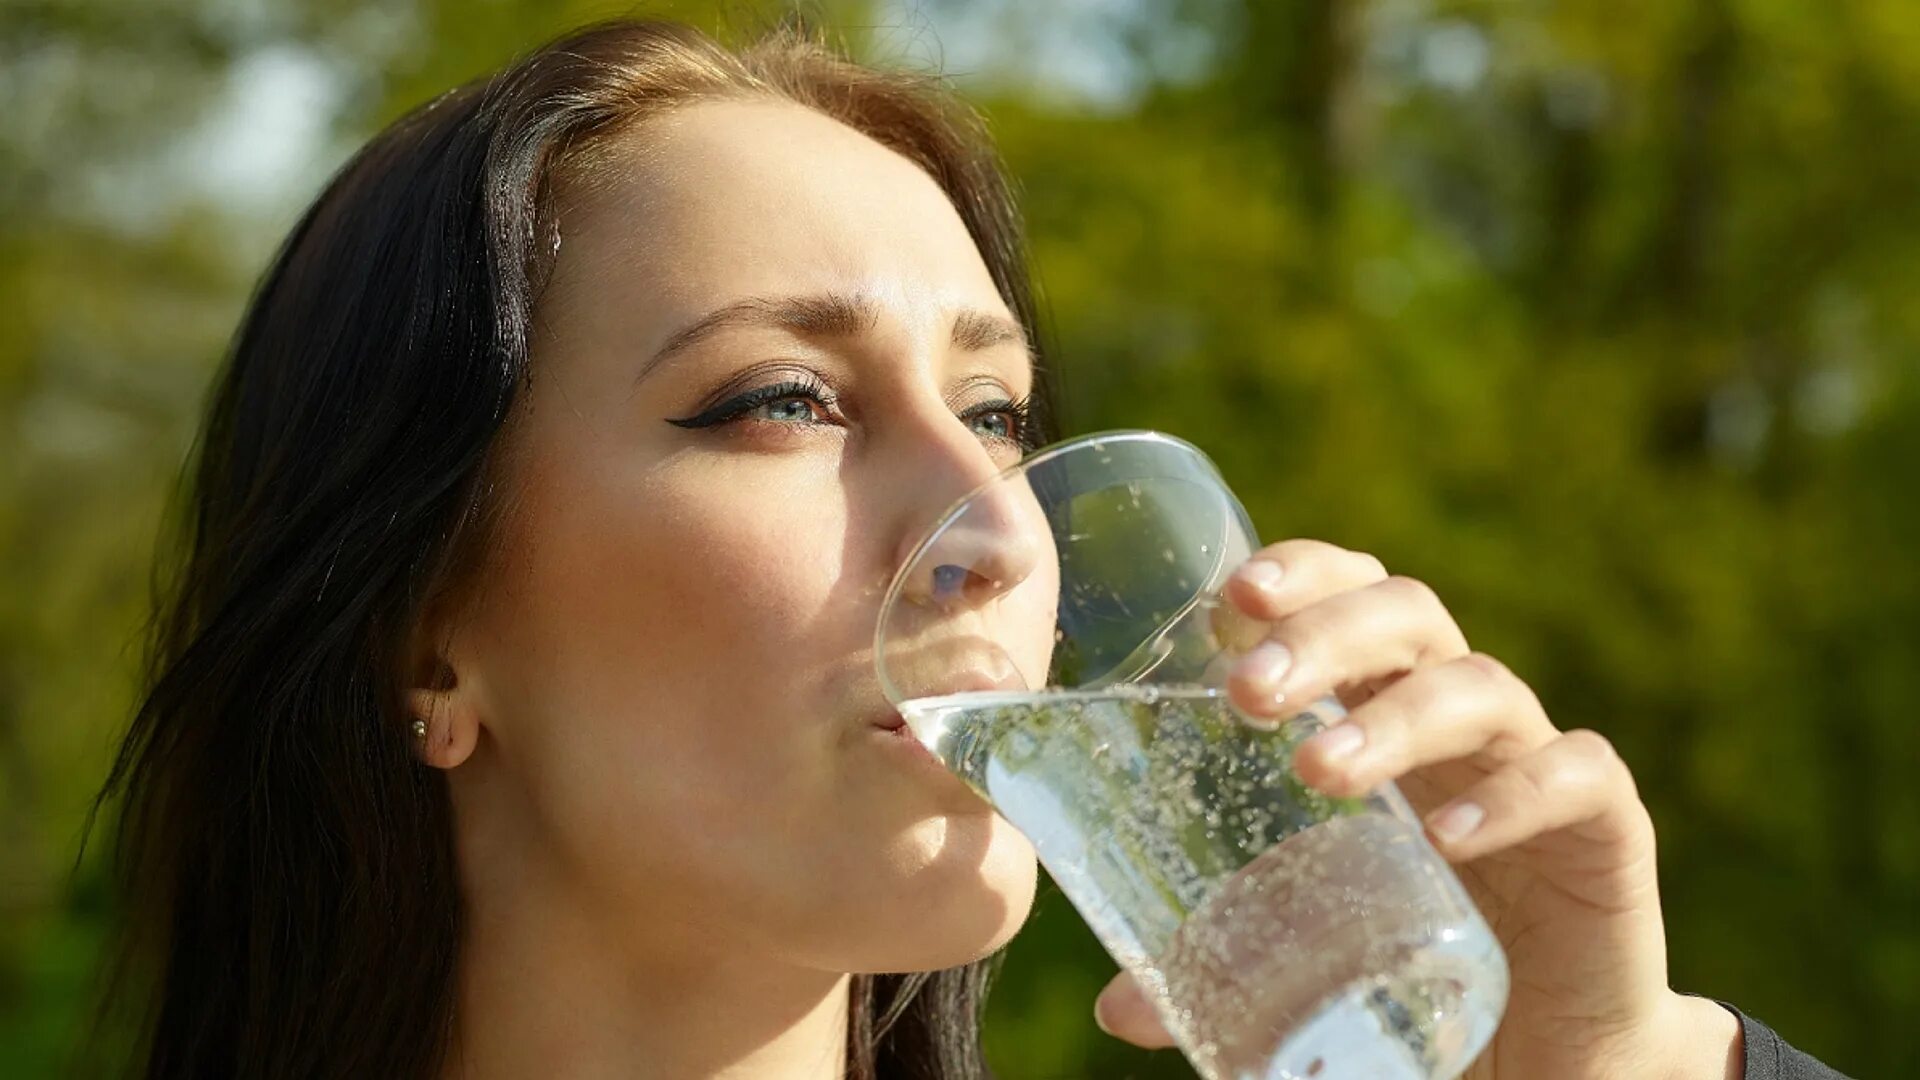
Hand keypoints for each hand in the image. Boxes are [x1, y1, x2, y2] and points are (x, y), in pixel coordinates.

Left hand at [1090, 540, 1742, 1079]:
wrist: (1548, 1048)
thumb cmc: (1412, 958)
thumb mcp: (1310, 941)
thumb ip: (1222, 955)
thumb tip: (1120, 1008)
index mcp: (1380, 707)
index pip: (1345, 594)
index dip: (1297, 575)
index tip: (1226, 599)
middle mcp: (1456, 716)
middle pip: (1403, 614)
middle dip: (1323, 634)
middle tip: (1248, 693)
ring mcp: (1533, 761)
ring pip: (1477, 687)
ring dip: (1392, 718)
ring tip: (1317, 771)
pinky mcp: (1606, 828)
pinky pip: (1577, 776)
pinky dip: (1514, 795)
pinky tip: (1447, 836)